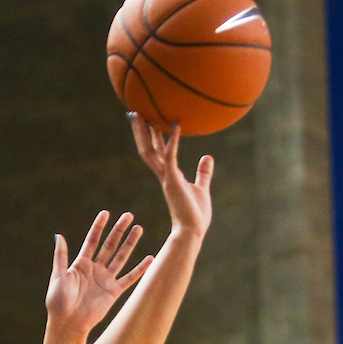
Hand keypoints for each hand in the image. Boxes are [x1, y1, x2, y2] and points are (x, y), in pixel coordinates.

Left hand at [45, 211, 152, 337]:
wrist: (68, 323)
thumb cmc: (58, 302)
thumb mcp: (58, 276)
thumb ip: (61, 256)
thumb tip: (59, 235)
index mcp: (80, 264)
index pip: (92, 241)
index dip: (99, 227)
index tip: (106, 213)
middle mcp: (95, 269)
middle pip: (109, 245)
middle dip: (118, 231)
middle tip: (128, 215)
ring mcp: (106, 279)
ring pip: (121, 257)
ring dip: (130, 243)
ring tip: (139, 228)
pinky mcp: (114, 291)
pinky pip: (130, 278)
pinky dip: (140, 269)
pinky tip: (150, 258)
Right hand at [129, 114, 212, 238]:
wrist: (193, 231)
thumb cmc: (196, 214)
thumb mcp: (201, 188)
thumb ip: (203, 172)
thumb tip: (207, 157)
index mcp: (168, 175)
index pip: (155, 152)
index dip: (149, 136)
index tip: (146, 121)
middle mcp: (164, 174)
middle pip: (147, 148)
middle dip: (140, 131)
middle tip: (134, 112)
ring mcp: (167, 177)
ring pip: (151, 151)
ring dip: (146, 133)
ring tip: (142, 114)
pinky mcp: (173, 180)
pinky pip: (171, 156)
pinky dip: (172, 141)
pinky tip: (175, 125)